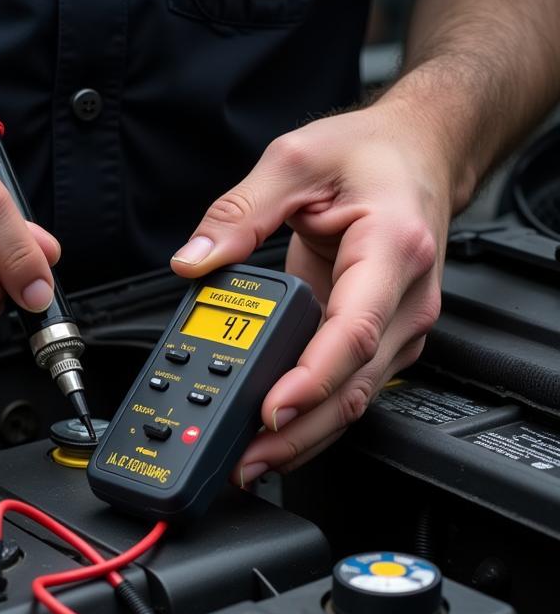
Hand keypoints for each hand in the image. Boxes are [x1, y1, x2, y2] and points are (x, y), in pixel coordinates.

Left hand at [171, 98, 453, 482]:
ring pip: (353, 399)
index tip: (272, 408)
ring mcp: (399, 325)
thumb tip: (194, 259)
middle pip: (353, 384)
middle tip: (245, 458)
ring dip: (303, 436)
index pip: (354, 330)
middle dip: (297, 431)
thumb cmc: (371, 155)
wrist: (420, 154)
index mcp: (391, 249)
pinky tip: (274, 435)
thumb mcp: (295, 161)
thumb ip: (239, 212)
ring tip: (250, 460)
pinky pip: (347, 388)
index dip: (311, 378)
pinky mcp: (382, 339)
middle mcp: (405, 298)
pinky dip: (311, 417)